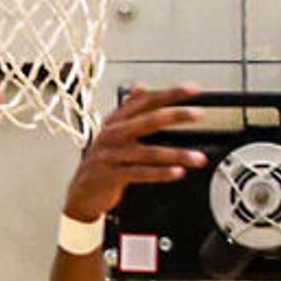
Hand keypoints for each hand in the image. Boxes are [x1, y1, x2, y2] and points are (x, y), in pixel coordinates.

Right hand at [63, 81, 210, 222]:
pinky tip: (178, 172)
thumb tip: (142, 87)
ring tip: (198, 158)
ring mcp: (112, 154)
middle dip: (176, 115)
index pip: (146, 101)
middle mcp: (114, 134)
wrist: (82, 192)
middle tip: (199, 114)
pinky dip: (161, 173)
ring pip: (149, 151)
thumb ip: (129, 110)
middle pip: (149, 120)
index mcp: (116, 120)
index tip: (193, 89)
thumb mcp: (113, 132)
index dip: (170, 93)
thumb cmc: (102, 162)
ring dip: (177, 154)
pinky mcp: (112, 175)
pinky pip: (141, 173)